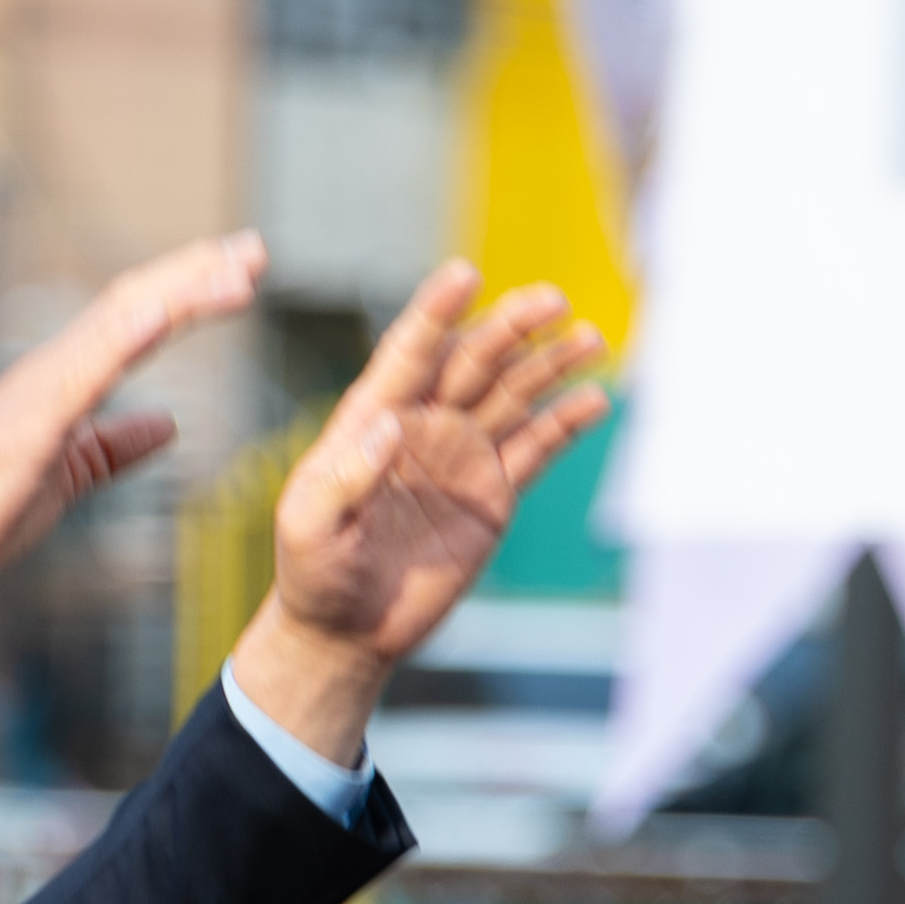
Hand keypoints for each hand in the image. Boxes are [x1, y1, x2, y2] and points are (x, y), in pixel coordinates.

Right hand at [0, 233, 265, 661]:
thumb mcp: (72, 475)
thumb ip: (117, 446)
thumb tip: (170, 424)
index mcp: (61, 381)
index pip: (133, 318)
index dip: (188, 290)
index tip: (241, 273)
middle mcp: (51, 369)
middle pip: (133, 302)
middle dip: (196, 272)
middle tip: (256, 249)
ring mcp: (39, 389)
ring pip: (118, 321)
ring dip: (180, 291)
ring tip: (236, 272)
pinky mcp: (30, 421)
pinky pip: (83, 371)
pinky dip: (124, 336)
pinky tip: (163, 315)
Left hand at [226, 261, 611, 760]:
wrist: (346, 629)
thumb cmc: (312, 573)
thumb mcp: (309, 525)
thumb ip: (345, 475)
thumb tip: (391, 423)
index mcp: (371, 419)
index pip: (407, 352)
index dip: (436, 312)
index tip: (465, 274)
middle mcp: (422, 424)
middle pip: (474, 360)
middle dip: (513, 327)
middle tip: (554, 300)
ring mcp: (461, 455)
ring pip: (513, 394)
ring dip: (551, 363)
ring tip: (592, 337)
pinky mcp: (492, 493)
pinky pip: (536, 448)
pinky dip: (566, 423)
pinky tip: (595, 401)